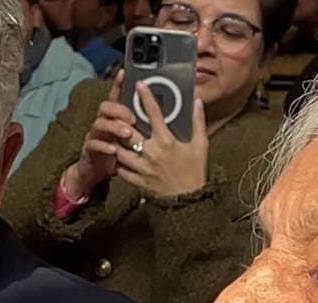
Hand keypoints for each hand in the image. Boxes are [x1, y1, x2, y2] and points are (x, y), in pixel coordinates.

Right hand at [61, 70, 136, 198]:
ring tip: (128, 132)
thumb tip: (166, 117)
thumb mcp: (132, 139)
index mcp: (115, 118)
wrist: (96, 171)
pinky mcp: (90, 149)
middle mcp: (104, 123)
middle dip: (118, 109)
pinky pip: (94, 144)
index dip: (118, 84)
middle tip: (133, 117)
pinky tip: (114, 149)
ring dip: (113, 126)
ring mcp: (95, 135)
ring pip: (99, 123)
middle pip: (105, 107)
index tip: (125, 73)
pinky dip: (104, 146)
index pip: (116, 97)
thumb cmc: (121, 153)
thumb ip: (145, 127)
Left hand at [115, 81, 208, 197]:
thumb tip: (197, 102)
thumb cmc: (195, 172)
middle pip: (128, 131)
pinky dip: (119, 163)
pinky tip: (120, 158)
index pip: (153, 114)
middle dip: (122, 120)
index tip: (139, 85)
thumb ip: (198, 122)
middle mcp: (152, 152)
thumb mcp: (201, 146)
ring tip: (116, 136)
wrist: (189, 201)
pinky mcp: (138, 180)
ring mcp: (143, 167)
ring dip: (117, 142)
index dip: (146, 97)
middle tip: (119, 114)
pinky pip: (121, 170)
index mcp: (167, 142)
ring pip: (120, 150)